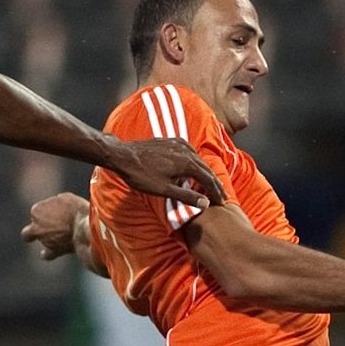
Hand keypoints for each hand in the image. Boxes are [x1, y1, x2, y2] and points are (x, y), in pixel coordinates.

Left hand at [20, 192, 90, 260]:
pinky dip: (47, 254)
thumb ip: (56, 203)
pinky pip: (46, 255)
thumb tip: (56, 208)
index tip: (58, 212)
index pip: (37, 211)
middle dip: (36, 229)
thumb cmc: (76, 209)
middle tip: (48, 227)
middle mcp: (36, 226)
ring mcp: (43, 239)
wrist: (84, 227)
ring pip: (41, 240)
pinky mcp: (53, 250)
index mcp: (36, 210)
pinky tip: (47, 253)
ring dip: (48, 238)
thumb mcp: (66, 198)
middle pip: (30, 230)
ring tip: (63, 234)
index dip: (46, 212)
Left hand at [107, 137, 224, 209]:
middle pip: (206, 169)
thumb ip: (186, 197)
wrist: (123, 156)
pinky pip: (189, 153)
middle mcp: (186, 150)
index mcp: (187, 162)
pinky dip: (195, 163)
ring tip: (211, 185)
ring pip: (198, 160)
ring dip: (205, 173)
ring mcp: (179, 144)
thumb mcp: (164, 190)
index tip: (221, 203)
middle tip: (221, 196)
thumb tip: (206, 203)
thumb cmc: (141, 175)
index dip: (216, 193)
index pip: (208, 180)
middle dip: (214, 184)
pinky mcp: (171, 141)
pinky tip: (194, 168)